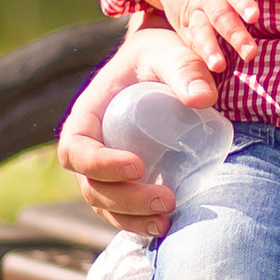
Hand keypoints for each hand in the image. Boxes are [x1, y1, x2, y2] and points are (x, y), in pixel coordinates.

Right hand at [56, 22, 221, 234]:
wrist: (165, 65)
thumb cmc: (162, 54)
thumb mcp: (170, 52)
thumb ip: (185, 69)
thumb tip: (203, 99)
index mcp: (88, 114)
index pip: (76, 148)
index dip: (99, 164)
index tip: (138, 165)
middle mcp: (90, 145)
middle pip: (89, 185)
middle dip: (124, 199)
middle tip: (167, 200)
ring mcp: (105, 167)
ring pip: (104, 204)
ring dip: (131, 219)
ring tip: (167, 222)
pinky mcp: (125, 180)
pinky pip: (122, 210)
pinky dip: (139, 223)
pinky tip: (167, 227)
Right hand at [138, 0, 279, 75]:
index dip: (243, 2)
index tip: (254, 16)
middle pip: (220, 15)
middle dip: (234, 34)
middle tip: (250, 52)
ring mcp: (194, 12)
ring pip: (201, 30)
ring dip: (209, 48)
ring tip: (219, 66)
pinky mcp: (185, 27)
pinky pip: (190, 41)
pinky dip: (198, 54)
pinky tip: (208, 69)